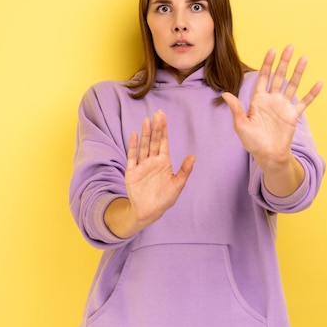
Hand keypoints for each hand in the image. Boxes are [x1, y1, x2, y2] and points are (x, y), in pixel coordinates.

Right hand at [123, 110, 194, 229]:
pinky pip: (132, 157)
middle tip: (157, 114)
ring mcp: (142, 165)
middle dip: (156, 128)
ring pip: (144, 146)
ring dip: (145, 134)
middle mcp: (152, 161)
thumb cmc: (165, 199)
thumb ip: (184, 171)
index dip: (164, 129)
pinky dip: (133, 146)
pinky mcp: (132, 172)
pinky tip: (134, 135)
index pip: (164, 142)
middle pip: (154, 141)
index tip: (163, 117)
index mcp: (164, 162)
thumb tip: (193, 156)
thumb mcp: (177, 185)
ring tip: (147, 121)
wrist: (149, 212)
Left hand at [222, 45, 322, 170]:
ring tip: (304, 58)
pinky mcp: (293, 115)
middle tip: (289, 47)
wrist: (267, 155)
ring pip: (292, 85)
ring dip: (298, 72)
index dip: (267, 64)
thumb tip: (225, 94)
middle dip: (284, 62)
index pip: (263, 77)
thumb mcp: (241, 125)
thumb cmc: (252, 142)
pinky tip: (319, 83)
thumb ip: (236, 109)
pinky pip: (304, 102)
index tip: (272, 50)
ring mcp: (283, 106)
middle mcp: (272, 100)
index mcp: (258, 100)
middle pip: (279, 77)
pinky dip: (312, 94)